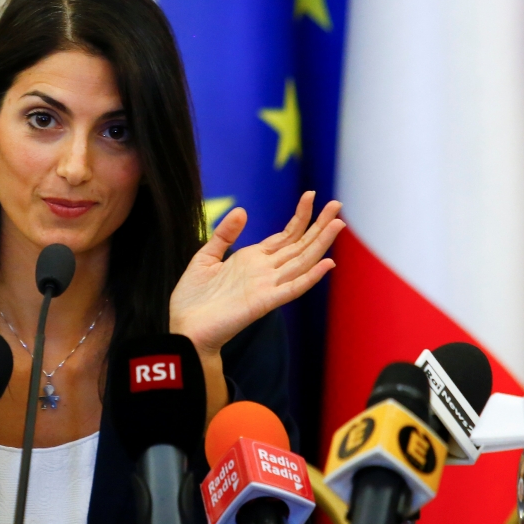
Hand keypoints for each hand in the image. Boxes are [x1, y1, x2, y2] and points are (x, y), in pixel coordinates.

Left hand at [170, 192, 344, 357]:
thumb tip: (243, 211)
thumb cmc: (193, 299)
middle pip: (299, 245)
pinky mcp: (264, 302)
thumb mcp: (205, 258)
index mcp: (252, 260)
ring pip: (301, 262)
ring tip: (338, 224)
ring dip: (320, 244)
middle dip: (318, 225)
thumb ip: (224, 235)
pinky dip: (310, 277)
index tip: (312, 195)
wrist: (185, 328)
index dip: (300, 216)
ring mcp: (266, 286)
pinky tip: (326, 264)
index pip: (285, 236)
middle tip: (337, 204)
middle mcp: (264, 271)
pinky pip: (291, 289)